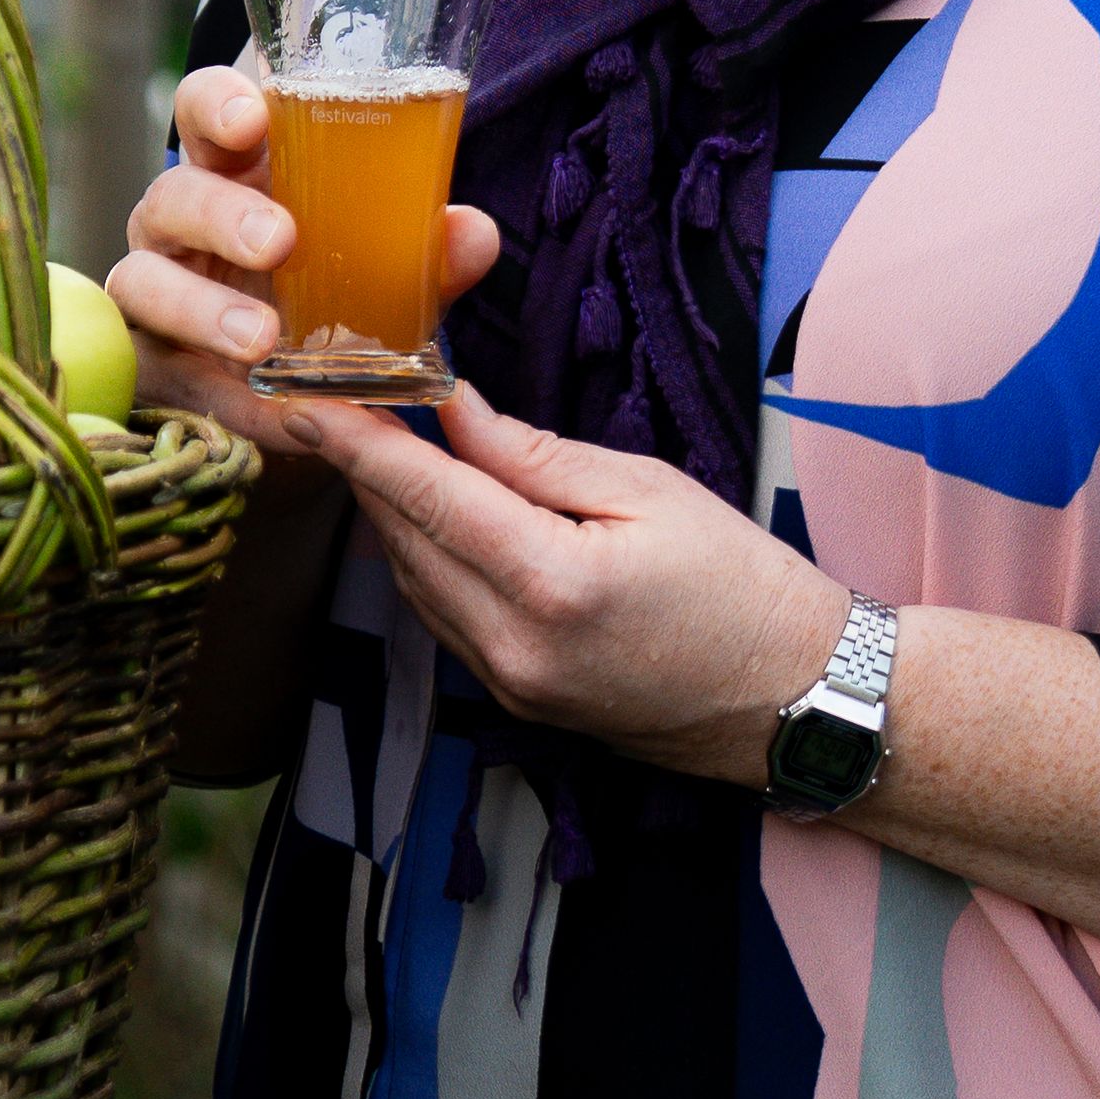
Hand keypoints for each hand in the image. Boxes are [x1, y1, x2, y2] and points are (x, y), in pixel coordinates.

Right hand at [107, 57, 502, 464]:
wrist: (289, 384)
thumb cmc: (327, 288)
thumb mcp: (381, 263)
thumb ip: (422, 246)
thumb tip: (472, 234)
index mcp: (233, 169)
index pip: (202, 109)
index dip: (217, 105)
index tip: (252, 120)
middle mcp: (181, 220)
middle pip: (172, 192)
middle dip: (221, 214)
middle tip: (278, 242)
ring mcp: (154, 287)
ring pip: (142, 279)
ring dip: (202, 307)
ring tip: (260, 338)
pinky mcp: (150, 359)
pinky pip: (165, 374)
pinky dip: (221, 395)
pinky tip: (271, 412)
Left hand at [285, 378, 838, 776]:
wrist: (794, 701)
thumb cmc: (742, 584)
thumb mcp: (648, 491)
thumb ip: (533, 455)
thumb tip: (451, 409)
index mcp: (553, 583)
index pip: (427, 497)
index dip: (358, 442)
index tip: (305, 397)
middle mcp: (514, 646)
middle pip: (405, 539)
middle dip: (368, 466)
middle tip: (345, 398)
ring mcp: (510, 684)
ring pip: (413, 581)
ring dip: (393, 512)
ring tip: (385, 443)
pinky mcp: (515, 700)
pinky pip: (442, 617)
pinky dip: (426, 558)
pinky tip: (433, 513)